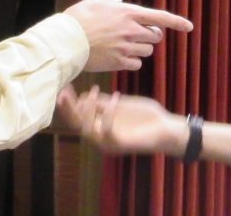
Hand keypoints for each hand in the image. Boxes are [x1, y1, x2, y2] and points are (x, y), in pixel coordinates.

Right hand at [56, 85, 186, 155]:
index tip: (64, 86)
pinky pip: (107, 131)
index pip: (77, 116)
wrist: (166, 127)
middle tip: (63, 92)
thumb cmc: (144, 116)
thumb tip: (83, 95)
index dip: (68, 103)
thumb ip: (103, 102)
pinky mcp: (120, 144)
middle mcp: (101, 136)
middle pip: (76, 125)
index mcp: (100, 126)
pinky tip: (115, 98)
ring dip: (86, 110)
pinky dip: (108, 114)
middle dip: (68, 109)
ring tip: (93, 91)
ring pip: (87, 130)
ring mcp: (109, 142)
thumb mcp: (121, 104)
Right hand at [64, 0, 192, 71]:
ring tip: (121, 46)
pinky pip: (136, 64)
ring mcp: (127, 47)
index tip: (189, 27)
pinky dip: (131, 61)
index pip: (161, 17)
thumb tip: (121, 2)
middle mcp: (132, 30)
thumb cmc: (78, 19)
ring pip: (148, 51)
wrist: (66, 41)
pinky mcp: (120, 62)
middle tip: (136, 35)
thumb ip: (112, 3)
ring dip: (140, 49)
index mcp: (129, 13)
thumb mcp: (95, 3)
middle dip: (150, 36)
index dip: (177, 22)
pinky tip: (118, 57)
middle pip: (156, 36)